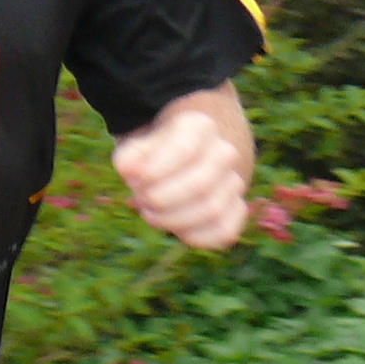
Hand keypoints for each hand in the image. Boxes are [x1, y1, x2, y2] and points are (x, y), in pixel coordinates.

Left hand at [113, 101, 250, 250]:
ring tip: (151, 213)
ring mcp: (233, 181)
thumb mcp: (138, 145)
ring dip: (173, 219)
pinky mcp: (236, 210)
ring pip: (211, 209)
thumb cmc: (156, 154)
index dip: (155, 171)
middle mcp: (224, 152)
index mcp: (200, 127)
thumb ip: (130, 156)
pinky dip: (196, 236)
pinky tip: (175, 229)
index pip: (184, 149)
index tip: (132, 180)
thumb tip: (129, 171)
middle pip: (200, 184)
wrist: (184, 159)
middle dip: (162, 198)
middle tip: (140, 199)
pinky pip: (225, 231)